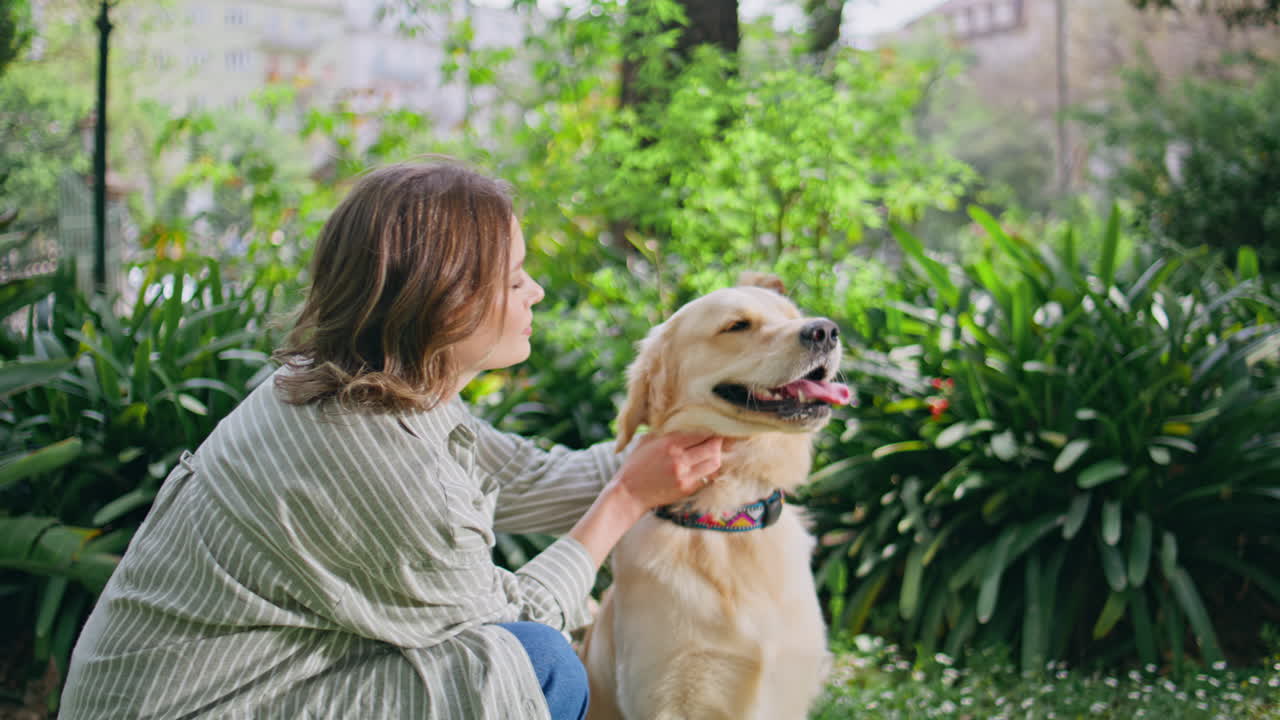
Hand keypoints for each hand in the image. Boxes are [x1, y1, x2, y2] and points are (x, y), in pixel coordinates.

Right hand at [569, 432, 725, 567]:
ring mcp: (685, 476)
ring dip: (717, 456)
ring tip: (713, 452)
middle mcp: (680, 460)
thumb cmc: (635, 465)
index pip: (701, 433)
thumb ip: (666, 432)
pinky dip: (709, 470)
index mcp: (669, 444)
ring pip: (714, 463)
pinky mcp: (687, 489)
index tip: (714, 427)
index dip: (711, 429)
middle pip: (713, 447)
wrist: (629, 493)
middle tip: (718, 438)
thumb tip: (684, 423)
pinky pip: (707, 476)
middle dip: (718, 442)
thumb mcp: (647, 441)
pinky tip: (706, 465)